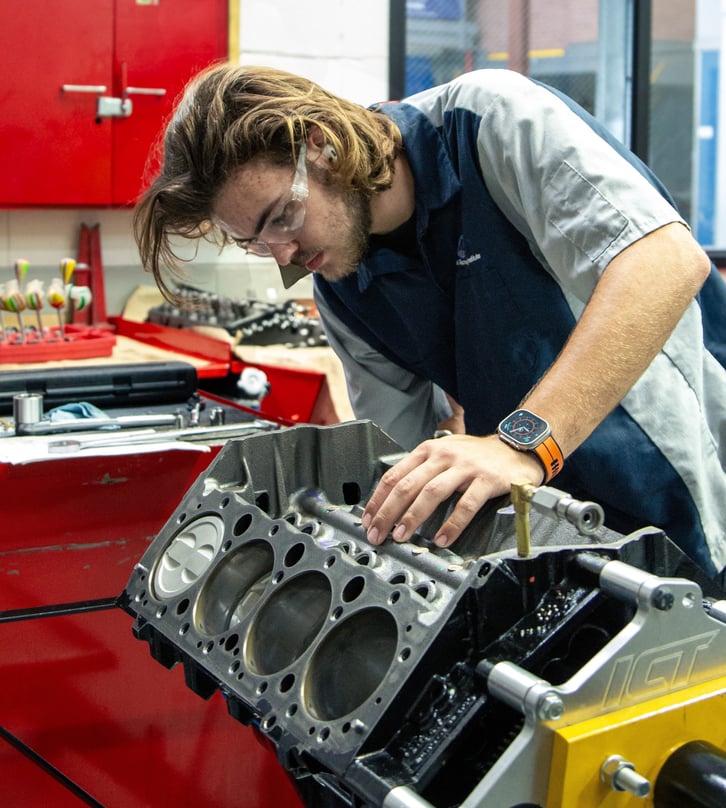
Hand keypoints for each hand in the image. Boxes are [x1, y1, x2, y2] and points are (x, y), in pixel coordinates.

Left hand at [361, 433, 543, 547]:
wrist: (515, 448)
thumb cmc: (476, 457)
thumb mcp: (444, 455)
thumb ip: (421, 472)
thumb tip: (392, 501)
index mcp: (428, 450)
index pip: (394, 475)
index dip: (378, 500)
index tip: (368, 520)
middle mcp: (443, 455)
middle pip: (407, 485)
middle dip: (388, 512)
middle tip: (378, 533)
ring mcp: (465, 466)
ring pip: (431, 492)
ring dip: (413, 517)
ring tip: (402, 536)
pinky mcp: (486, 479)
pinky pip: (466, 504)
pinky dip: (452, 524)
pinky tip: (442, 539)